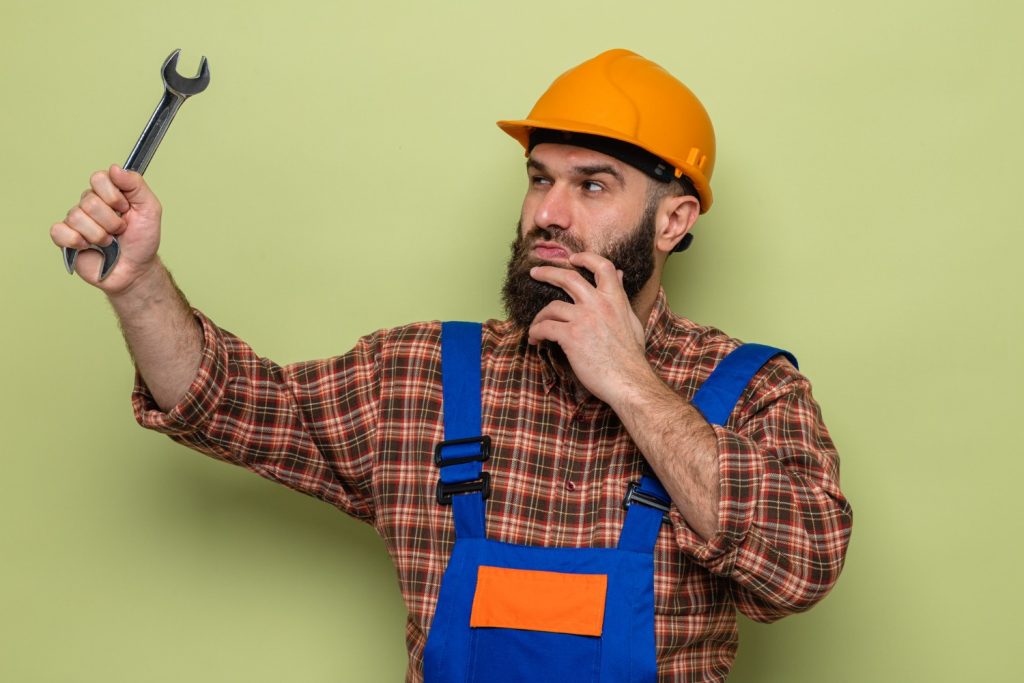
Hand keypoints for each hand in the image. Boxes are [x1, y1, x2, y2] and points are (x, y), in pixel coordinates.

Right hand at [50, 165, 162, 293]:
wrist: (136, 270)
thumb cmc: (142, 240)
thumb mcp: (150, 210)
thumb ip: (136, 185)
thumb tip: (115, 168)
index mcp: (108, 194)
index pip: (99, 178)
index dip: (114, 197)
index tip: (126, 209)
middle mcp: (89, 204)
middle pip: (89, 200)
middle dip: (112, 221)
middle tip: (120, 230)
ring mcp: (76, 221)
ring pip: (77, 217)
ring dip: (99, 235)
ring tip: (108, 242)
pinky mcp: (65, 239)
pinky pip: (59, 231)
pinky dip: (76, 241)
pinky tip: (88, 247)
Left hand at [527, 252, 654, 405]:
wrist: (628, 381)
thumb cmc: (630, 356)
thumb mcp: (631, 320)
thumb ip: (621, 297)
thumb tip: (620, 275)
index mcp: (615, 299)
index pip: (602, 266)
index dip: (585, 258)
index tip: (572, 259)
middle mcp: (599, 304)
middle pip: (568, 277)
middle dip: (547, 272)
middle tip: (535, 272)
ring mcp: (584, 319)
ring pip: (551, 307)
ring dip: (540, 317)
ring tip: (536, 326)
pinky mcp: (571, 336)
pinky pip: (545, 327)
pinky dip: (536, 332)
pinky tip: (536, 339)